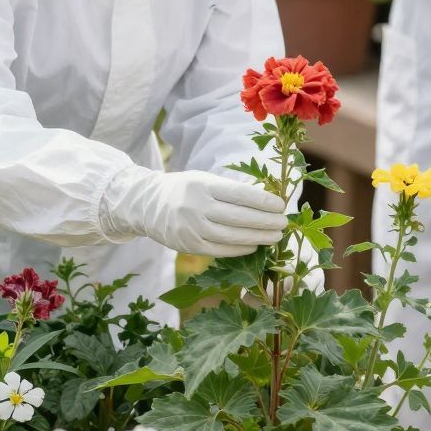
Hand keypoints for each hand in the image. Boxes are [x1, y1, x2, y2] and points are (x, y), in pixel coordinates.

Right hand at [102, 168, 287, 257]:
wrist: (146, 205)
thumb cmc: (184, 190)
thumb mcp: (204, 180)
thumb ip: (230, 190)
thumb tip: (266, 202)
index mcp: (202, 185)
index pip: (239, 194)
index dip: (263, 201)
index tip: (281, 205)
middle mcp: (195, 207)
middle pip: (238, 217)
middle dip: (266, 222)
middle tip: (284, 223)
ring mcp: (191, 228)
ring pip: (231, 237)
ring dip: (257, 238)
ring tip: (275, 236)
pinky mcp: (188, 245)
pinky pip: (220, 250)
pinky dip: (240, 249)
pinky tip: (254, 246)